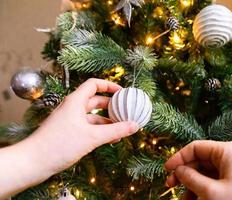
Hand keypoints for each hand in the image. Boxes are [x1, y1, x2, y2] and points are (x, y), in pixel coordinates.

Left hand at [0, 78, 138, 197]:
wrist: (33, 162)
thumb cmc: (59, 144)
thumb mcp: (92, 137)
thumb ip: (115, 130)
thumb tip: (134, 126)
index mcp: (75, 101)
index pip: (94, 84)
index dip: (109, 86)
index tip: (123, 93)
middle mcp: (72, 108)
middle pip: (95, 100)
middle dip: (111, 106)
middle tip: (125, 111)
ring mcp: (70, 120)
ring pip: (92, 116)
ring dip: (107, 121)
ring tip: (122, 128)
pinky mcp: (68, 132)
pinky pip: (88, 127)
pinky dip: (99, 130)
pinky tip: (110, 139)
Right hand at [165, 140, 231, 199]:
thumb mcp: (212, 191)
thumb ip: (192, 179)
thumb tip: (178, 170)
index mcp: (226, 151)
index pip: (196, 147)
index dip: (179, 157)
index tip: (167, 170)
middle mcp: (231, 156)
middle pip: (200, 160)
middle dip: (185, 174)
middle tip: (171, 186)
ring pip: (207, 172)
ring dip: (194, 185)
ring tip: (185, 199)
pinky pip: (216, 180)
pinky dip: (205, 189)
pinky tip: (197, 199)